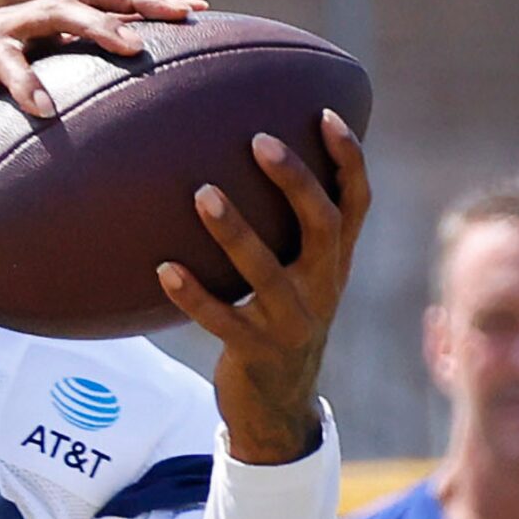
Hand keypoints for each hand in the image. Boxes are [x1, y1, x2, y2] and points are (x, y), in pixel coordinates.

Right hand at [0, 0, 206, 162]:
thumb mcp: (12, 114)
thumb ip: (52, 116)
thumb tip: (98, 154)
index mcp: (41, 31)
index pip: (105, 3)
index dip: (150, 4)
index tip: (199, 15)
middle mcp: (25, 20)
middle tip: (184, 16)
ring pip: (57, 12)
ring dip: (98, 27)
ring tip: (130, 50)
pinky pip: (5, 63)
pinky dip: (28, 85)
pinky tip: (47, 110)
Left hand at [156, 111, 369, 464]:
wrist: (277, 406)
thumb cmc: (279, 322)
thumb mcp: (299, 279)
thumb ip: (292, 231)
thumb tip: (258, 161)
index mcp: (335, 264)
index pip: (356, 203)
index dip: (347, 159)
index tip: (324, 113)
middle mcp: (323, 288)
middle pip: (322, 226)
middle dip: (295, 181)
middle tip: (257, 140)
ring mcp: (290, 322)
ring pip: (266, 272)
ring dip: (234, 231)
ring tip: (201, 193)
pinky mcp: (254, 352)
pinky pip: (221, 320)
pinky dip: (193, 295)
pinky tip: (162, 268)